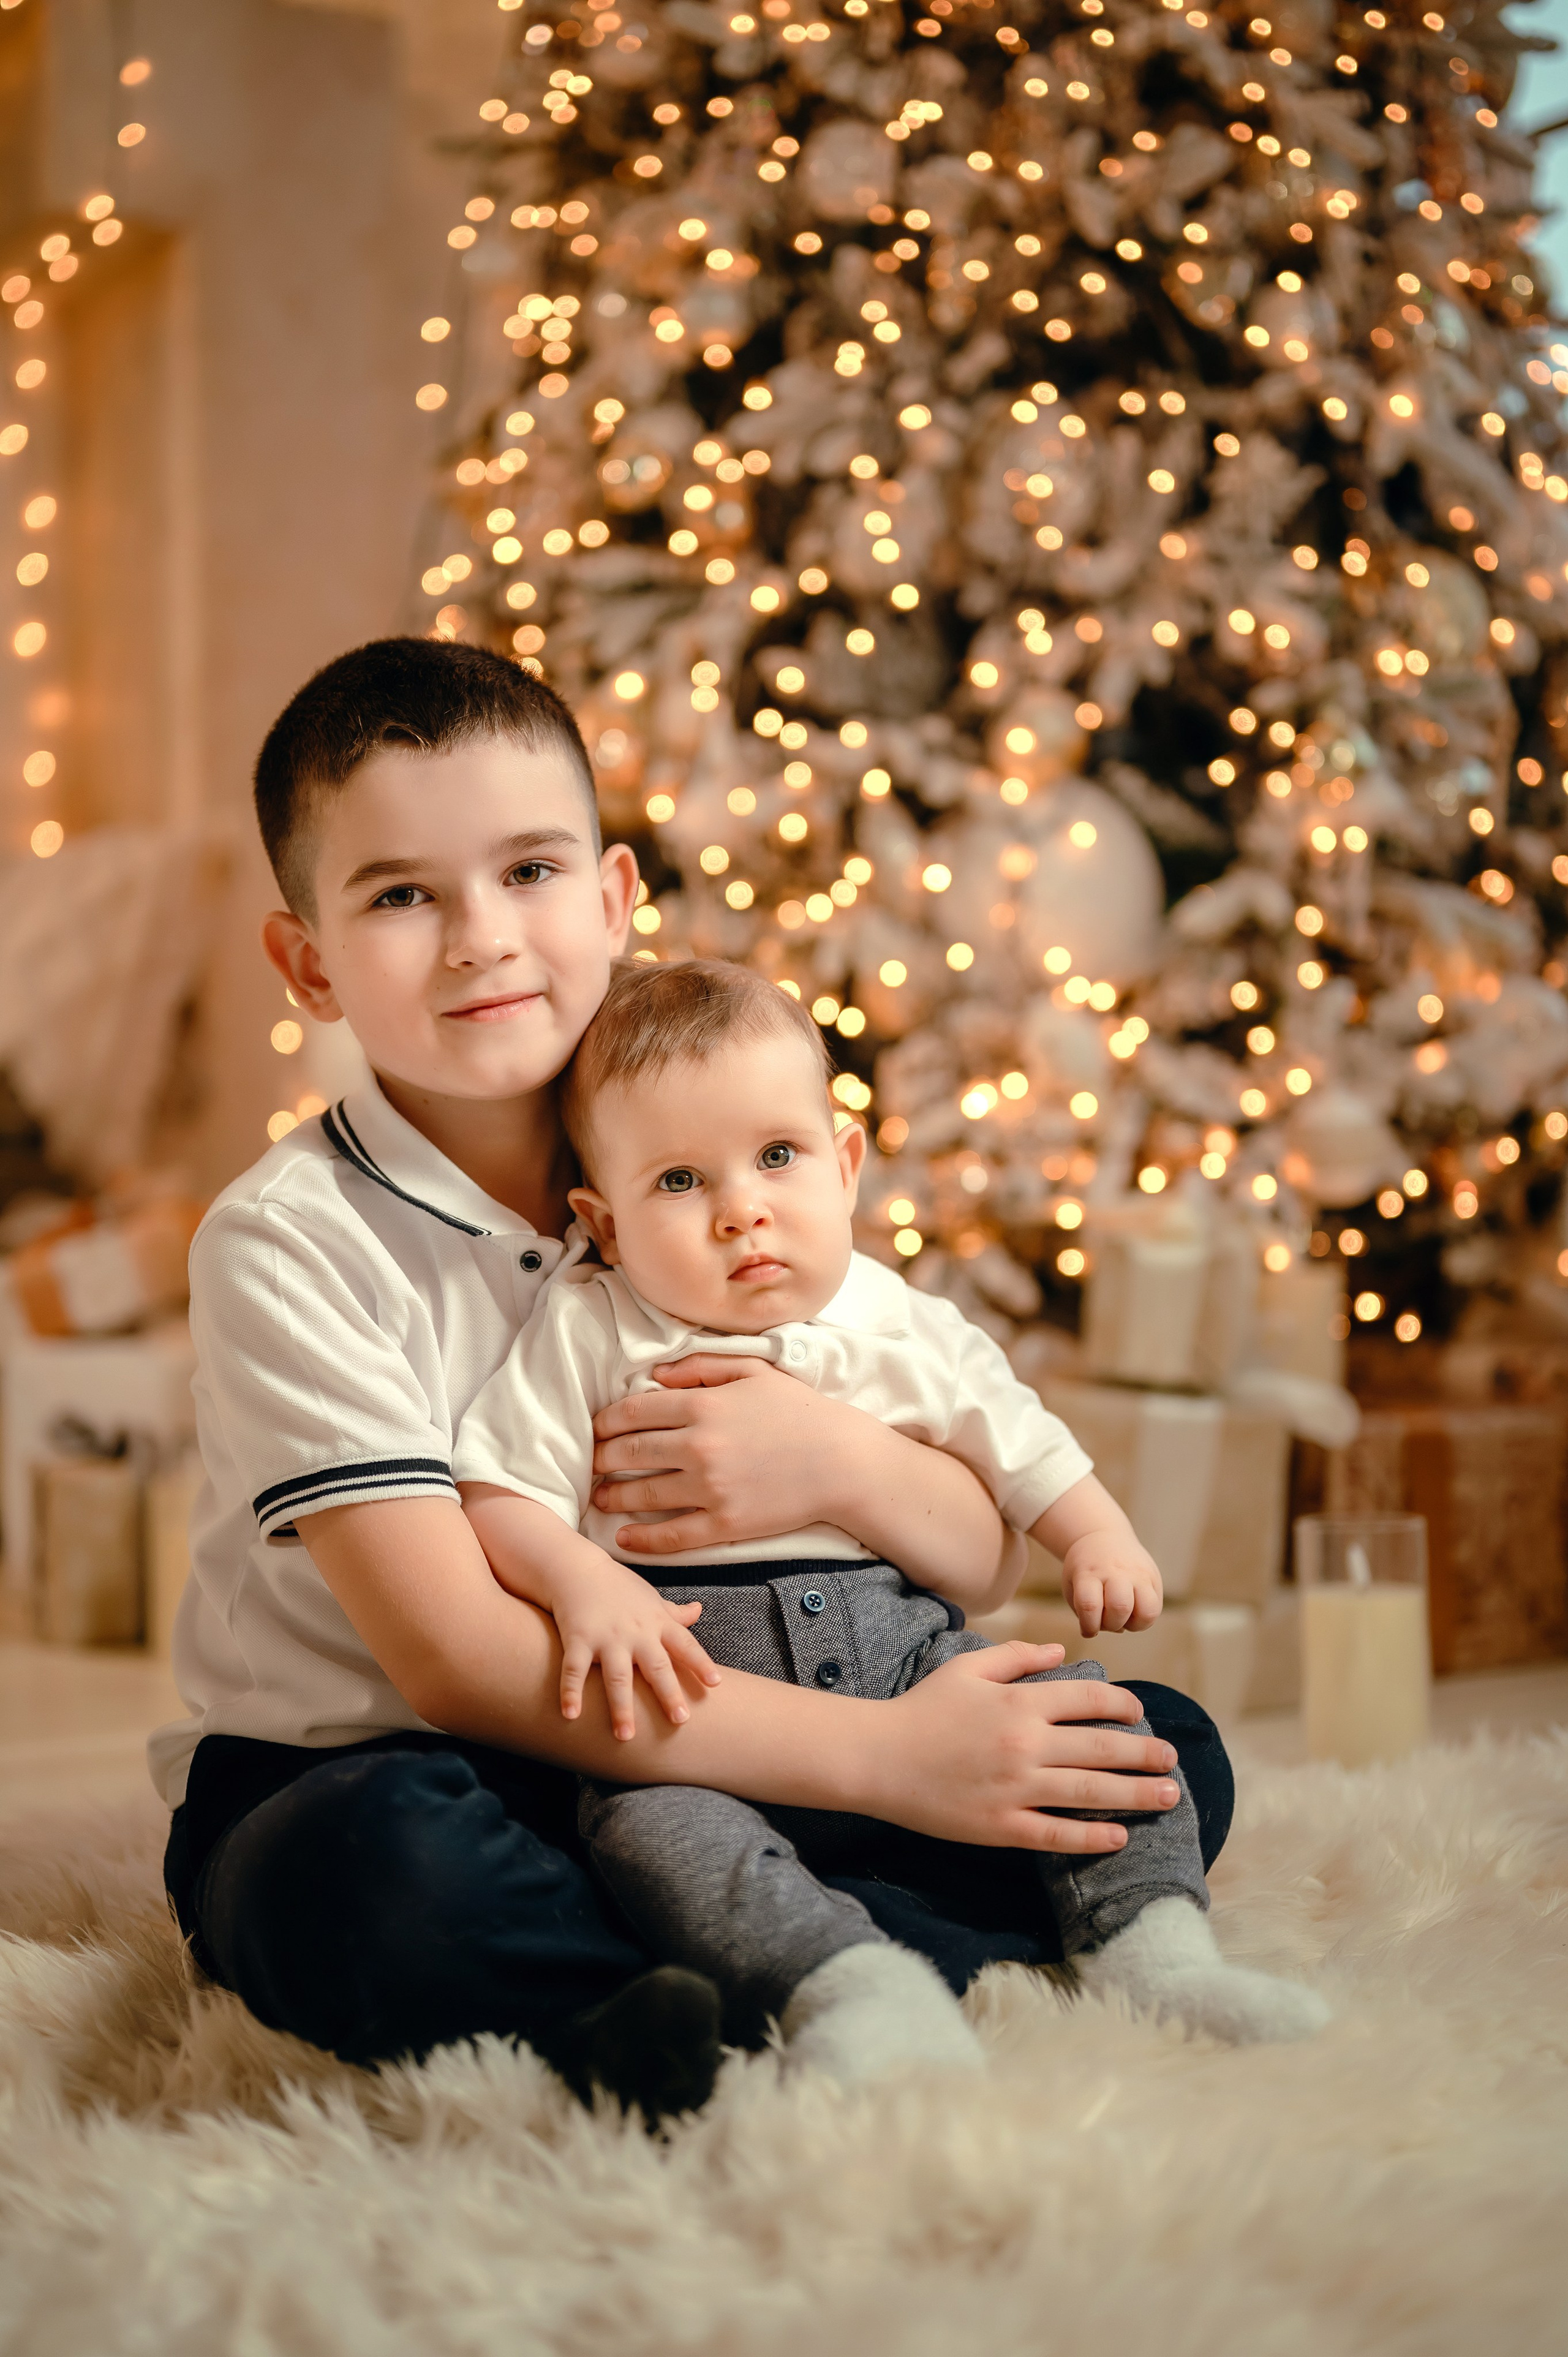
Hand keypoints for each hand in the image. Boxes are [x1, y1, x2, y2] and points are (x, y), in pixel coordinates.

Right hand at [552, 1555, 721, 1738]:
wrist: (577, 1568)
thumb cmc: (618, 1587)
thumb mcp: (651, 1598)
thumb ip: (674, 1613)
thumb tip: (698, 1610)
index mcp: (656, 1623)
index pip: (685, 1644)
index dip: (700, 1663)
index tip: (715, 1684)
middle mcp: (635, 1632)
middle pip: (656, 1666)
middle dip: (668, 1693)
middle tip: (681, 1720)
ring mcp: (606, 1637)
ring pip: (617, 1676)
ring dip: (621, 1707)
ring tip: (626, 1737)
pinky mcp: (577, 1638)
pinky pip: (573, 1669)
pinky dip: (570, 1692)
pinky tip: (570, 1715)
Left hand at [590, 1356, 859, 1555]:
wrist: (843, 1462)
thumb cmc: (800, 1412)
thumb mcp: (753, 1371)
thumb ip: (701, 1367)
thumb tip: (655, 1374)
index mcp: (703, 1406)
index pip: (632, 1412)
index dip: (605, 1421)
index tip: (597, 1429)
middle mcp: (699, 1447)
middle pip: (628, 1453)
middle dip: (601, 1459)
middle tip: (591, 1463)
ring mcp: (710, 1489)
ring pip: (642, 1495)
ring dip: (612, 1496)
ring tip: (599, 1497)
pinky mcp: (724, 1524)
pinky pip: (671, 1535)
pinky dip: (641, 1539)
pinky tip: (623, 1538)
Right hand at [869, 1644, 1180, 1852]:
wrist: (877, 1758)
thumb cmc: (923, 1708)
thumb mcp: (967, 1668)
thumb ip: (1018, 1657)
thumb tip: (1063, 1652)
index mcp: (1020, 1703)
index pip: (1090, 1701)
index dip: (1124, 1706)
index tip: (1141, 1713)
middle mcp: (1025, 1745)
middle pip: (1102, 1749)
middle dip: (1146, 1754)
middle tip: (1173, 1760)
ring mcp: (1015, 1789)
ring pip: (1091, 1794)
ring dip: (1136, 1795)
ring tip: (1168, 1797)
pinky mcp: (1001, 1826)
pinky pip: (1057, 1836)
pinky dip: (1093, 1838)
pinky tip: (1120, 1837)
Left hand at [1061, 1529, 1162, 1636]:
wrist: (1103, 1537)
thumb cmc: (1086, 1571)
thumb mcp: (1074, 1585)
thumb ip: (1085, 1612)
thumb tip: (1111, 1631)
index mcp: (1089, 1573)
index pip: (1089, 1605)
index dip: (1089, 1626)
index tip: (1087, 1628)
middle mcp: (1115, 1571)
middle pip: (1120, 1607)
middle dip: (1112, 1624)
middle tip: (1106, 1618)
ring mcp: (1138, 1573)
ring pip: (1146, 1611)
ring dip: (1132, 1624)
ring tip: (1123, 1616)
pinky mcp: (1154, 1577)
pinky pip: (1155, 1609)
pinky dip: (1144, 1619)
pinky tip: (1133, 1612)